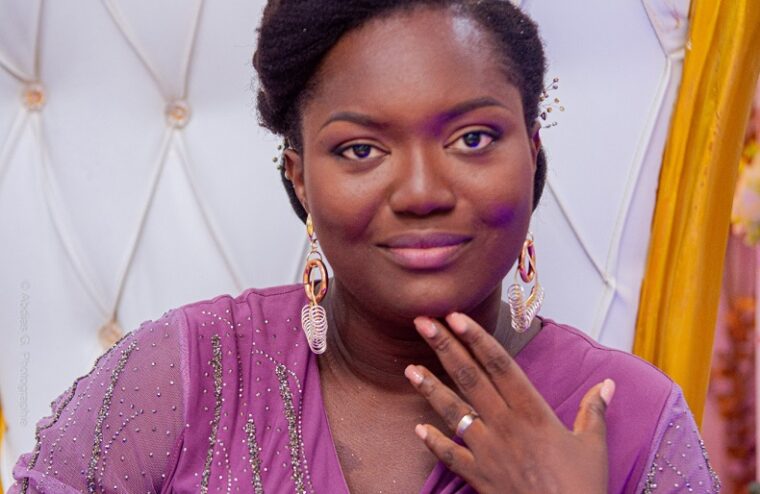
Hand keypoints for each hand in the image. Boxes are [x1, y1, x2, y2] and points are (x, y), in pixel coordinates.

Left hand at [404, 313, 613, 493]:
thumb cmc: (582, 488)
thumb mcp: (593, 446)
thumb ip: (593, 411)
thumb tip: (607, 384)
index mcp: (533, 412)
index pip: (500, 365)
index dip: (476, 338)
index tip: (456, 316)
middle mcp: (505, 426)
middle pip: (469, 378)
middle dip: (444, 347)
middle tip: (422, 322)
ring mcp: (488, 451)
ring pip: (453, 412)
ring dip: (430, 388)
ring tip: (409, 369)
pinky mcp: (480, 477)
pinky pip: (451, 456)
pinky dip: (434, 443)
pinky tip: (418, 429)